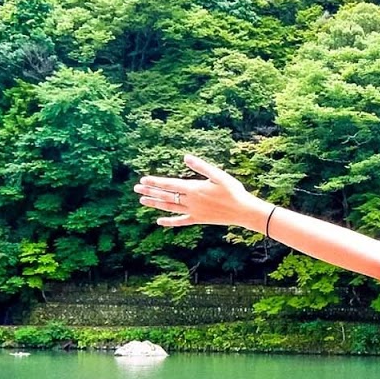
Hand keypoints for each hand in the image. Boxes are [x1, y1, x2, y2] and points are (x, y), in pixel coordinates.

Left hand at [133, 153, 256, 227]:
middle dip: (150, 192)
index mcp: (194, 188)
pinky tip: (160, 221)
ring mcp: (194, 211)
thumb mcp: (218, 175)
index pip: (169, 185)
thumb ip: (201, 166)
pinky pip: (180, 221)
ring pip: (170, 207)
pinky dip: (169, 221)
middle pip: (166, 196)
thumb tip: (185, 157)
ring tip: (143, 201)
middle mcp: (191, 201)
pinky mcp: (198, 219)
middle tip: (136, 190)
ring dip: (155, 204)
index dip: (155, 183)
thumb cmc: (233, 190)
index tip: (142, 181)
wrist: (243, 211)